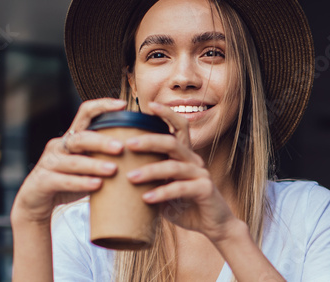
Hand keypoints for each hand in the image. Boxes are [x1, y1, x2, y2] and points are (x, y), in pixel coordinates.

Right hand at [11, 98, 126, 224]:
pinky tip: (97, 185)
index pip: (85, 112)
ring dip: (94, 164)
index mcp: (71, 138)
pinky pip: (63, 180)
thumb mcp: (86, 166)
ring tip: (113, 169)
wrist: (36, 202)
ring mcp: (49, 163)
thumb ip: (104, 157)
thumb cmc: (67, 182)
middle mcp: (59, 146)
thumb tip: (140, 153)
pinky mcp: (43, 181)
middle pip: (80, 138)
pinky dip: (81, 182)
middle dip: (101, 141)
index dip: (102, 105)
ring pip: (73, 161)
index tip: (122, 105)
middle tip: (121, 147)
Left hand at [125, 102, 236, 241]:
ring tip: (130, 177)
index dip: (166, 114)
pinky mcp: (205, 190)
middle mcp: (193, 159)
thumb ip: (148, 177)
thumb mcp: (163, 187)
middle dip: (149, 141)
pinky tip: (146, 198)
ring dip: (150, 170)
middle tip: (128, 144)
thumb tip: (116, 172)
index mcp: (184, 154)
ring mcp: (201, 174)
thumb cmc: (183, 204)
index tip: (149, 105)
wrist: (213, 225)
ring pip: (174, 166)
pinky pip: (180, 188)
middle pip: (172, 142)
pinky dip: (162, 192)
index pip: (179, 126)